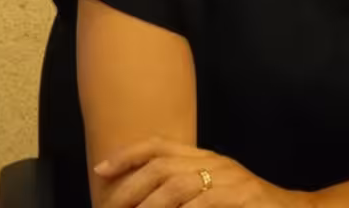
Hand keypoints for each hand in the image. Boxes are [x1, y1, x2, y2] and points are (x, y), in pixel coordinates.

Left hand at [94, 137, 316, 207]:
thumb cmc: (248, 206)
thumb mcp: (215, 190)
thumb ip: (185, 191)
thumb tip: (144, 201)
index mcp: (206, 159)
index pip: (160, 146)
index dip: (128, 154)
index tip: (100, 169)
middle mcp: (216, 164)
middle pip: (162, 166)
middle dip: (129, 188)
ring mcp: (231, 180)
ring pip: (179, 185)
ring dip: (150, 205)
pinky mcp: (243, 198)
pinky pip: (205, 203)